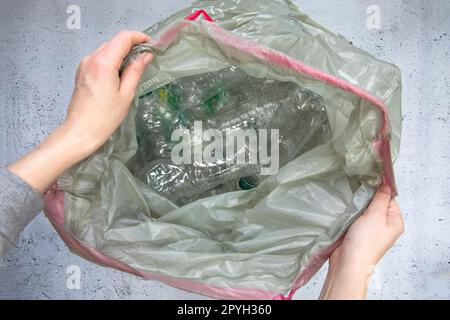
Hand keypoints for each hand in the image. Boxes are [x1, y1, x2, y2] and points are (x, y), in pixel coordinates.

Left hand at [63, 30, 152, 157]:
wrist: (81, 131)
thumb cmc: (104, 117)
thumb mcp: (126, 94)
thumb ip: (135, 71)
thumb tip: (146, 56)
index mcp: (103, 63)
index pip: (123, 38)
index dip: (139, 37)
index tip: (151, 44)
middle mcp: (91, 59)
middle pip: (114, 42)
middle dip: (132, 46)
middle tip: (146, 57)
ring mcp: (84, 65)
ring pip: (107, 50)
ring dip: (122, 54)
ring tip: (135, 68)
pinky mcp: (82, 72)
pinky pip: (100, 59)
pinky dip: (112, 61)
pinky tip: (121, 74)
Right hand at [320, 184, 403, 299]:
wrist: (348, 262)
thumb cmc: (365, 242)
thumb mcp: (375, 215)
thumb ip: (380, 198)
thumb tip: (386, 185)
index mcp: (395, 222)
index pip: (390, 198)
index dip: (380, 190)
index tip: (370, 180)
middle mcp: (384, 226)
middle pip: (377, 203)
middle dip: (367, 198)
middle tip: (358, 192)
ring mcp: (370, 229)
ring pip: (364, 210)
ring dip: (357, 206)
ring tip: (351, 202)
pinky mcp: (357, 232)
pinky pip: (355, 217)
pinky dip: (351, 213)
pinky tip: (346, 210)